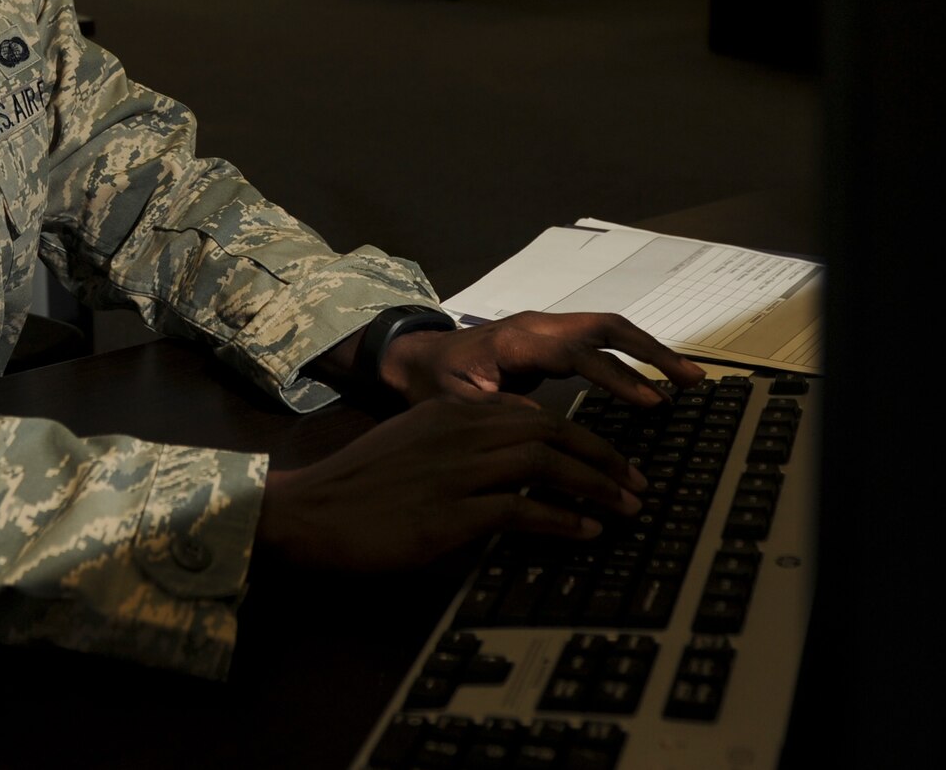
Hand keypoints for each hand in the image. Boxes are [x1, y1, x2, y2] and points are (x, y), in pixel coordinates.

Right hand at [255, 396, 646, 570]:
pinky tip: (584, 533)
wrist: (309, 512)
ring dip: (594, 487)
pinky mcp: (447, 515)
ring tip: (625, 509)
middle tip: (636, 484)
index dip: (584, 435)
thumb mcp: (414, 440)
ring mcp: (454, 472)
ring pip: (544, 464)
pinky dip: (559, 520)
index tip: (612, 460)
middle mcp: (459, 432)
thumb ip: (462, 435)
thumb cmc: (361, 485)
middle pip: (552, 432)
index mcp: (452, 412)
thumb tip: (518, 445)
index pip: (537, 413)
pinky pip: (519, 510)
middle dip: (603, 458)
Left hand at [380, 312, 703, 407]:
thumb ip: (496, 412)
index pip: (578, 353)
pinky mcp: (553, 340)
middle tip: (690, 381)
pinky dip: (632, 356)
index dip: (616, 377)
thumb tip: (545, 427)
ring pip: (609, 330)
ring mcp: (548, 328)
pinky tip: (656, 379)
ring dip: (650, 351)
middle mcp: (538, 326)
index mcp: (516, 341)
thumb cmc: (433, 382)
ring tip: (690, 379)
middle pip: (606, 328)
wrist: (415, 358)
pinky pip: (601, 341)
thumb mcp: (454, 403)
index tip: (650, 402)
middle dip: (651, 352)